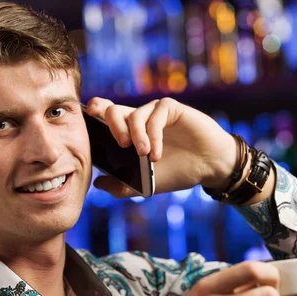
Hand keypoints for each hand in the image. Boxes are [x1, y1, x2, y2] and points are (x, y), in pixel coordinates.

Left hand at [85, 97, 236, 196]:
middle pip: (113, 110)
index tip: (88, 116)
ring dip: (137, 135)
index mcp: (128, 133)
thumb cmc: (177, 172)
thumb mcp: (145, 184)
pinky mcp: (171, 108)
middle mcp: (139, 119)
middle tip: (121, 145)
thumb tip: (97, 183)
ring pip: (133, 115)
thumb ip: (121, 186)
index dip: (94, 112)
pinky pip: (155, 116)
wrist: (209, 167)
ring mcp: (154, 112)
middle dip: (112, 125)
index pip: (105, 116)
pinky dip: (153, 136)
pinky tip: (157, 154)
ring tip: (144, 155)